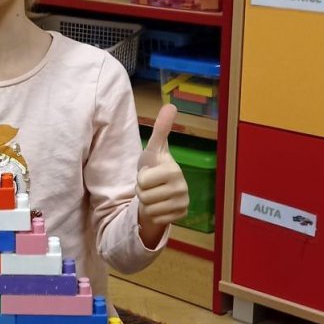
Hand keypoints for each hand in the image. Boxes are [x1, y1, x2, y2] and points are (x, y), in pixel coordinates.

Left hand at [136, 104, 187, 247]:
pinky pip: (155, 218)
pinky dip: (153, 213)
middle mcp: (182, 187)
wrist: (160, 191)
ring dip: (147, 202)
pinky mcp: (180, 217)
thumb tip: (171, 105)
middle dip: (142, 190)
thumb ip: (160, 129)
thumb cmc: (155, 167)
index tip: (150, 172)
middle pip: (144, 195)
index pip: (142, 180)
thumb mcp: (154, 150)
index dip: (141, 177)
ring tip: (155, 194)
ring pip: (148, 208)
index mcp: (174, 170)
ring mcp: (183, 203)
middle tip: (151, 185)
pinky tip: (160, 205)